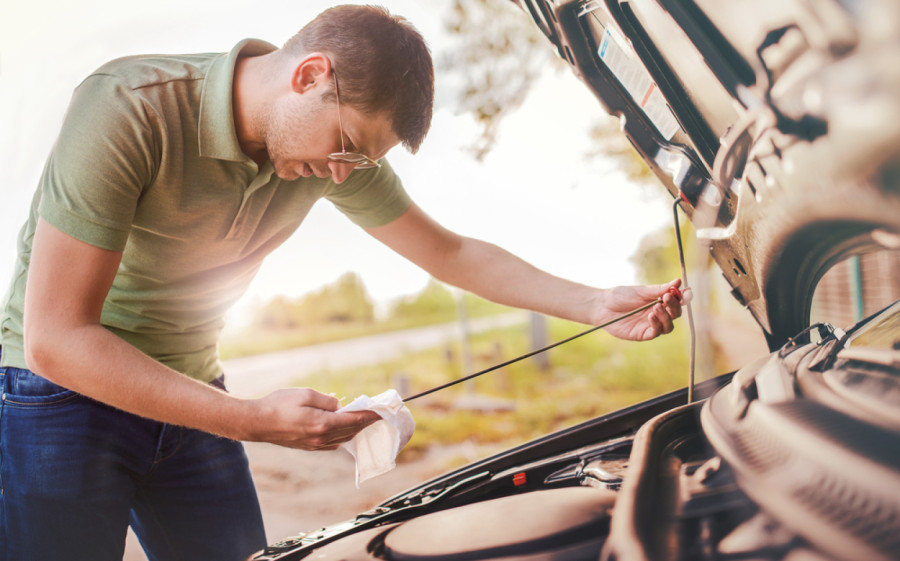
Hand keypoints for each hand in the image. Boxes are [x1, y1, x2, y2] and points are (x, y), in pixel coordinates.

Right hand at [240, 388, 380, 449]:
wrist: (257, 423)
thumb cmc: (279, 404)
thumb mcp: (305, 394)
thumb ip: (327, 400)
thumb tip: (340, 406)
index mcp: (322, 424)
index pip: (354, 419)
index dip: (370, 415)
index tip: (382, 411)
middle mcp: (321, 438)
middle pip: (351, 430)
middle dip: (366, 421)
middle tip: (377, 413)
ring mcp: (315, 445)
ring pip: (343, 438)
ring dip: (355, 429)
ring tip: (364, 419)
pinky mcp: (309, 447)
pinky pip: (333, 444)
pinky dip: (343, 436)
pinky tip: (344, 428)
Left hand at [598, 279, 689, 340]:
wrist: (602, 306)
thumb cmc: (621, 296)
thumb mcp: (641, 291)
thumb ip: (659, 289)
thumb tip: (678, 281)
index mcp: (659, 302)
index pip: (677, 302)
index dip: (684, 298)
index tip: (686, 292)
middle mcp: (658, 314)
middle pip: (675, 314)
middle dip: (674, 306)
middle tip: (667, 297)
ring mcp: (651, 325)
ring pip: (668, 326)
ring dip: (666, 316)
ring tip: (656, 307)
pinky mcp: (642, 334)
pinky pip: (655, 332)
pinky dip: (656, 324)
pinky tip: (651, 316)